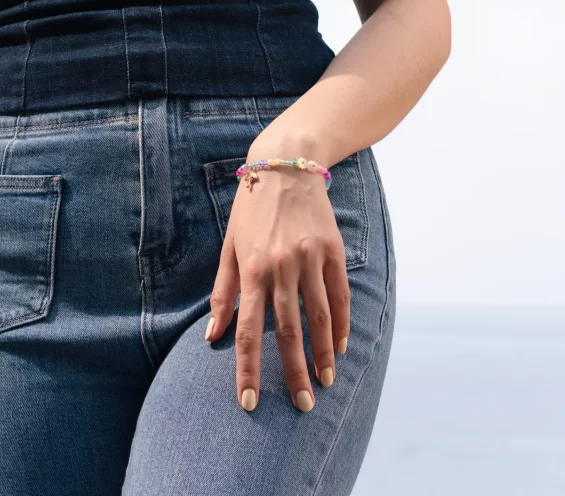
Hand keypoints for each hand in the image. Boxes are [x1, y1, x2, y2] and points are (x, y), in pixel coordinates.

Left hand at [204, 147, 350, 412]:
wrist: (286, 166)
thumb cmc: (251, 209)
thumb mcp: (229, 246)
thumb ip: (223, 291)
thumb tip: (212, 335)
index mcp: (252, 269)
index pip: (247, 331)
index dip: (247, 370)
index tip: (249, 403)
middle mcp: (282, 267)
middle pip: (288, 331)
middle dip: (294, 373)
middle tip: (303, 405)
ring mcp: (311, 258)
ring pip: (320, 317)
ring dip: (324, 354)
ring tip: (326, 381)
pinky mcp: (333, 250)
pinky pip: (341, 294)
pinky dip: (344, 323)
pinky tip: (343, 345)